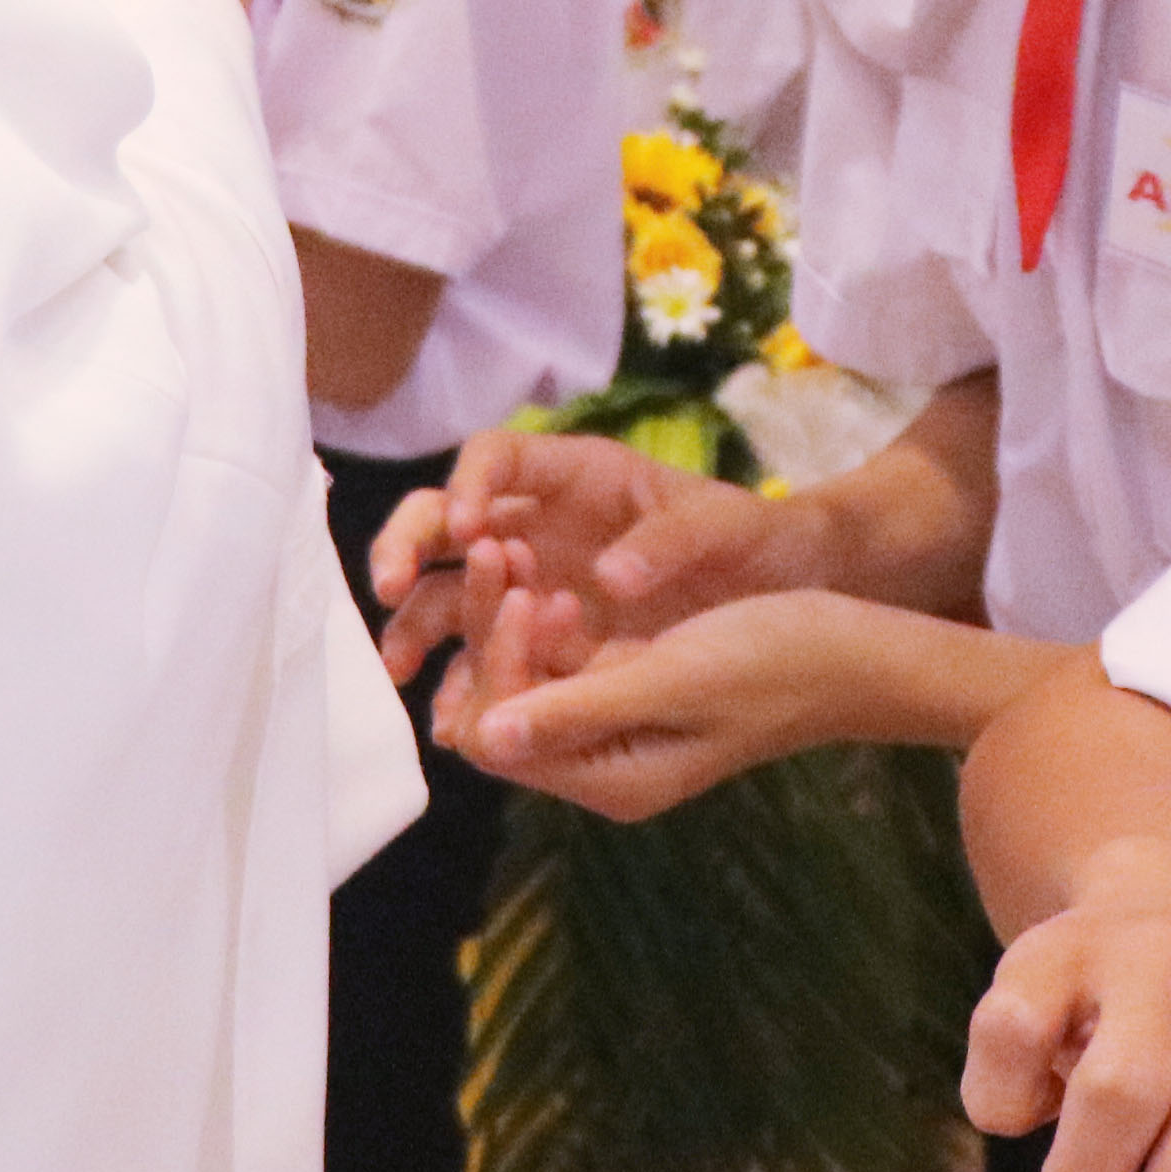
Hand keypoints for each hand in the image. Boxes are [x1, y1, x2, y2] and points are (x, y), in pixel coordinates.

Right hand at [368, 424, 813, 684]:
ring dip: (413, 620)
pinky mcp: (540, 635)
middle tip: (387, 587)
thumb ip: (671, 543)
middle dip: (406, 545)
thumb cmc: (752, 539)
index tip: (468, 529)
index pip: (497, 456)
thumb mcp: (725, 527)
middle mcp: (538, 521)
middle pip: (445, 518)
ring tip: (399, 667)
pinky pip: (482, 651)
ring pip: (447, 588)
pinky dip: (457, 677)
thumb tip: (610, 576)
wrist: (783, 592)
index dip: (471, 484)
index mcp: (575, 475)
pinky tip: (448, 714)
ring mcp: (532, 579)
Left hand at [456, 586, 970, 815]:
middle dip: (492, 633)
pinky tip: (561, 581)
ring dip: (513, 620)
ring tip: (523, 554)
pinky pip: (562, 666)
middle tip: (503, 550)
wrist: (855, 652)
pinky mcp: (632, 696)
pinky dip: (549, 623)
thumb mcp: (673, 678)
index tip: (524, 589)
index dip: (495, 663)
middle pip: (502, 709)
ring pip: (526, 680)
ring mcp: (616, 732)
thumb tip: (484, 737)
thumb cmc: (776, 658)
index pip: (500, 735)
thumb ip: (579, 707)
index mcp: (612, 779)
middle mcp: (604, 767)